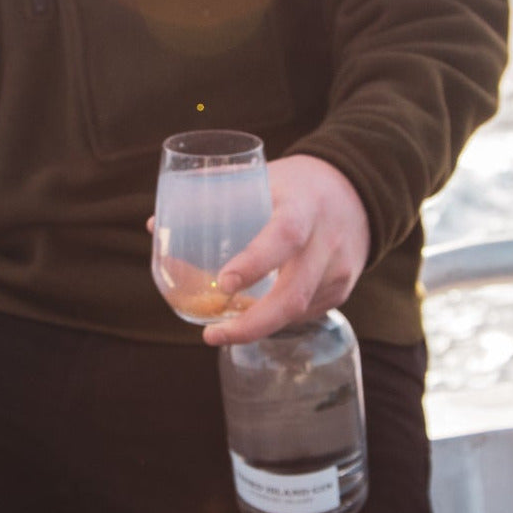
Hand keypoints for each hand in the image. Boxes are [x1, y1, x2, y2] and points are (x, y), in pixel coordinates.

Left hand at [201, 154, 369, 346]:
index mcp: (303, 206)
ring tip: (221, 332)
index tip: (222, 283)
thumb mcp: (260, 177)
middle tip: (212, 335)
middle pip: (294, 294)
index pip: (285, 236)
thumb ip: (210, 197)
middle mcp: (326, 241)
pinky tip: (251, 319)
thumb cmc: (294, 184)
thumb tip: (153, 226)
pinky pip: (305, 313)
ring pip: (298, 311)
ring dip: (258, 327)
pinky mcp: (342, 288)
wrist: (358, 188)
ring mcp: (338, 269)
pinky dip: (275, 320)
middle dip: (252, 324)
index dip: (255, 262)